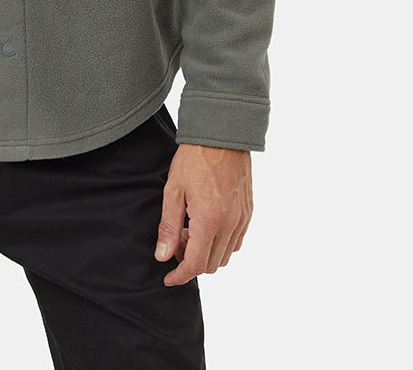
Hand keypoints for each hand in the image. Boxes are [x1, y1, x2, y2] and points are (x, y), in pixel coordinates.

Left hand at [155, 143, 252, 286]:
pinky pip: (236, 241)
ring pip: (225, 256)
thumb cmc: (194, 158)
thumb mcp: (173, 190)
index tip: (168, 278)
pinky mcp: (248, 212)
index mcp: (208, 219)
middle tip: (175, 241)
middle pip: (211, 264)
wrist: (221, 134)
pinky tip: (206, 224)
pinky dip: (221, 243)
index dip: (180, 276)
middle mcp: (230, 223)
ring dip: (206, 252)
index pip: (195, 264)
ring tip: (189, 229)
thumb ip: (168, 226)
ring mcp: (242, 218)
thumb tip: (163, 256)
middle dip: (190, 261)